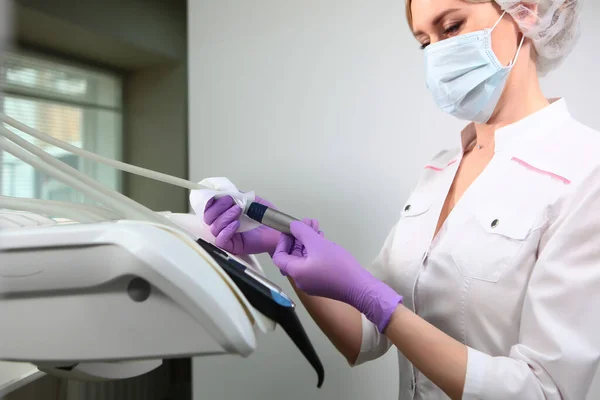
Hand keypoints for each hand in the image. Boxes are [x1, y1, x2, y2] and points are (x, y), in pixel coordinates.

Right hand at [203, 195, 280, 255]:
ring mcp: (228, 236)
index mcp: (225, 213)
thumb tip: (223, 190)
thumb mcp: (251, 200)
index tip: (224, 196)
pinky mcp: (233, 246)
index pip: (209, 208)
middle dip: (218, 207)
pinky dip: (226, 231)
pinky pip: (220, 241)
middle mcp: (224, 225)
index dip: (211, 201)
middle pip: (208, 218)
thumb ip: (237, 195)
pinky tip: (236, 224)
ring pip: (214, 228)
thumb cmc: (266, 217)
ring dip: (225, 216)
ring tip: (238, 211)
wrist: (279, 229)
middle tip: (231, 202)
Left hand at [273, 220, 402, 331]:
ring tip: (316, 227)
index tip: (291, 230)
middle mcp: (300, 280)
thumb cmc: (337, 266)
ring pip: (305, 258)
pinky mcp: (322, 283)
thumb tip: (292, 226)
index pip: (279, 256)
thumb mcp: (318, 244)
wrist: (359, 288)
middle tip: (307, 223)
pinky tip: (323, 239)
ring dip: (309, 242)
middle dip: (299, 237)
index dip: (282, 241)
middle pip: (293, 256)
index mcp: (296, 272)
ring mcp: (311, 282)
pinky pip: (313, 264)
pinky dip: (315, 251)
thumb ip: (303, 232)